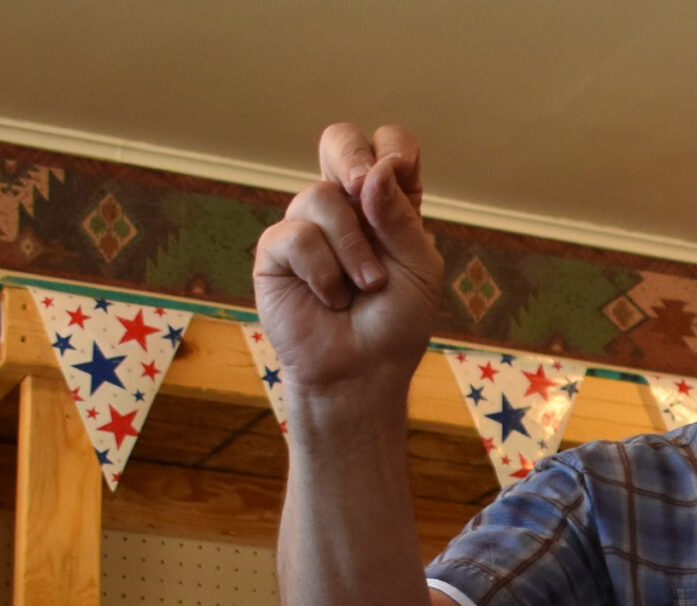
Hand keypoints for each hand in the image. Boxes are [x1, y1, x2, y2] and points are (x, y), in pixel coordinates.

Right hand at [254, 124, 442, 402]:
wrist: (361, 373)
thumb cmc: (396, 324)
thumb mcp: (419, 269)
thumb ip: (400, 219)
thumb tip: (374, 171)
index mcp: (390, 204)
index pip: (390, 145)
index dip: (394, 148)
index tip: (399, 174)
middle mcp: (348, 206)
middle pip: (339, 141)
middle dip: (352, 158)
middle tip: (363, 188)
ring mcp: (309, 224)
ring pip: (321, 195)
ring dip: (352, 248)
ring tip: (364, 287)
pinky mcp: (277, 250)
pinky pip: (296, 236)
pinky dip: (323, 272)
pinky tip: (329, 298)